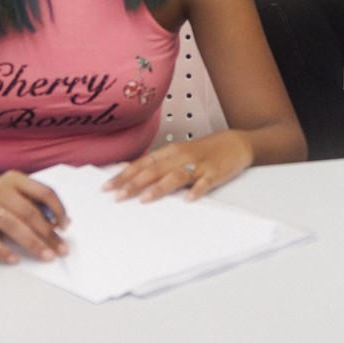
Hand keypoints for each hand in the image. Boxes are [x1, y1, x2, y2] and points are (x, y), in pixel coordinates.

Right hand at [0, 170, 68, 264]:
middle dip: (49, 233)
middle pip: (31, 213)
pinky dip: (3, 251)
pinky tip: (15, 259)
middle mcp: (1, 191)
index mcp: (15, 180)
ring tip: (47, 255)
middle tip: (61, 249)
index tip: (65, 226)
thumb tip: (60, 222)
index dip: (58, 210)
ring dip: (33, 243)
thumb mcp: (13, 192)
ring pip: (14, 226)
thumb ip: (33, 203)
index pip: (44, 192)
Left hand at [105, 131, 253, 202]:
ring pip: (176, 175)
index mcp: (170, 152)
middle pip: (155, 170)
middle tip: (118, 196)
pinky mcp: (215, 173)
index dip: (125, 175)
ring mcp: (198, 165)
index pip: (143, 163)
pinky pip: (205, 182)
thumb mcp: (176, 153)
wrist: (235, 143)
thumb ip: (154, 162)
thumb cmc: (204, 150)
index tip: (107, 186)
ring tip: (146, 199)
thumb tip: (126, 169)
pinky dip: (197, 190)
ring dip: (160, 187)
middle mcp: (181, 157)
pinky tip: (189, 199)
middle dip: (135, 183)